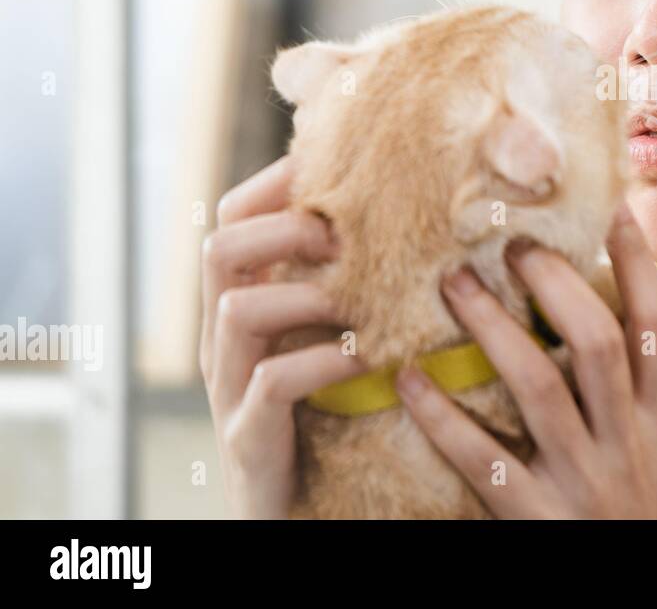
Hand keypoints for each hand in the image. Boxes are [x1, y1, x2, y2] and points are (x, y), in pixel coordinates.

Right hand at [199, 154, 369, 518]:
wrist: (301, 513)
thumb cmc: (329, 415)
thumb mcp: (333, 335)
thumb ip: (350, 282)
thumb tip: (410, 215)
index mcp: (244, 303)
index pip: (234, 216)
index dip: (280, 183)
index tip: (338, 168)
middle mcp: (224, 340)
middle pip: (220, 248)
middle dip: (285, 227)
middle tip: (346, 236)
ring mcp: (229, 390)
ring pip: (236, 310)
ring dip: (308, 293)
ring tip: (363, 299)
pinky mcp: (249, 441)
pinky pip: (271, 384)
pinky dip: (323, 362)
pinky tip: (367, 359)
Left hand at [396, 203, 656, 517]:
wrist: (641, 598)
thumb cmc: (635, 516)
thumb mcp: (652, 452)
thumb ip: (630, 393)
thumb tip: (589, 316)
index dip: (639, 262)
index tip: (612, 206)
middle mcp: (629, 441)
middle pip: (596, 341)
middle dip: (554, 283)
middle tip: (508, 240)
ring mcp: (585, 480)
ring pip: (540, 387)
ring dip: (493, 329)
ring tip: (452, 283)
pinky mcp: (539, 519)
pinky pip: (485, 463)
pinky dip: (445, 418)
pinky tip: (407, 380)